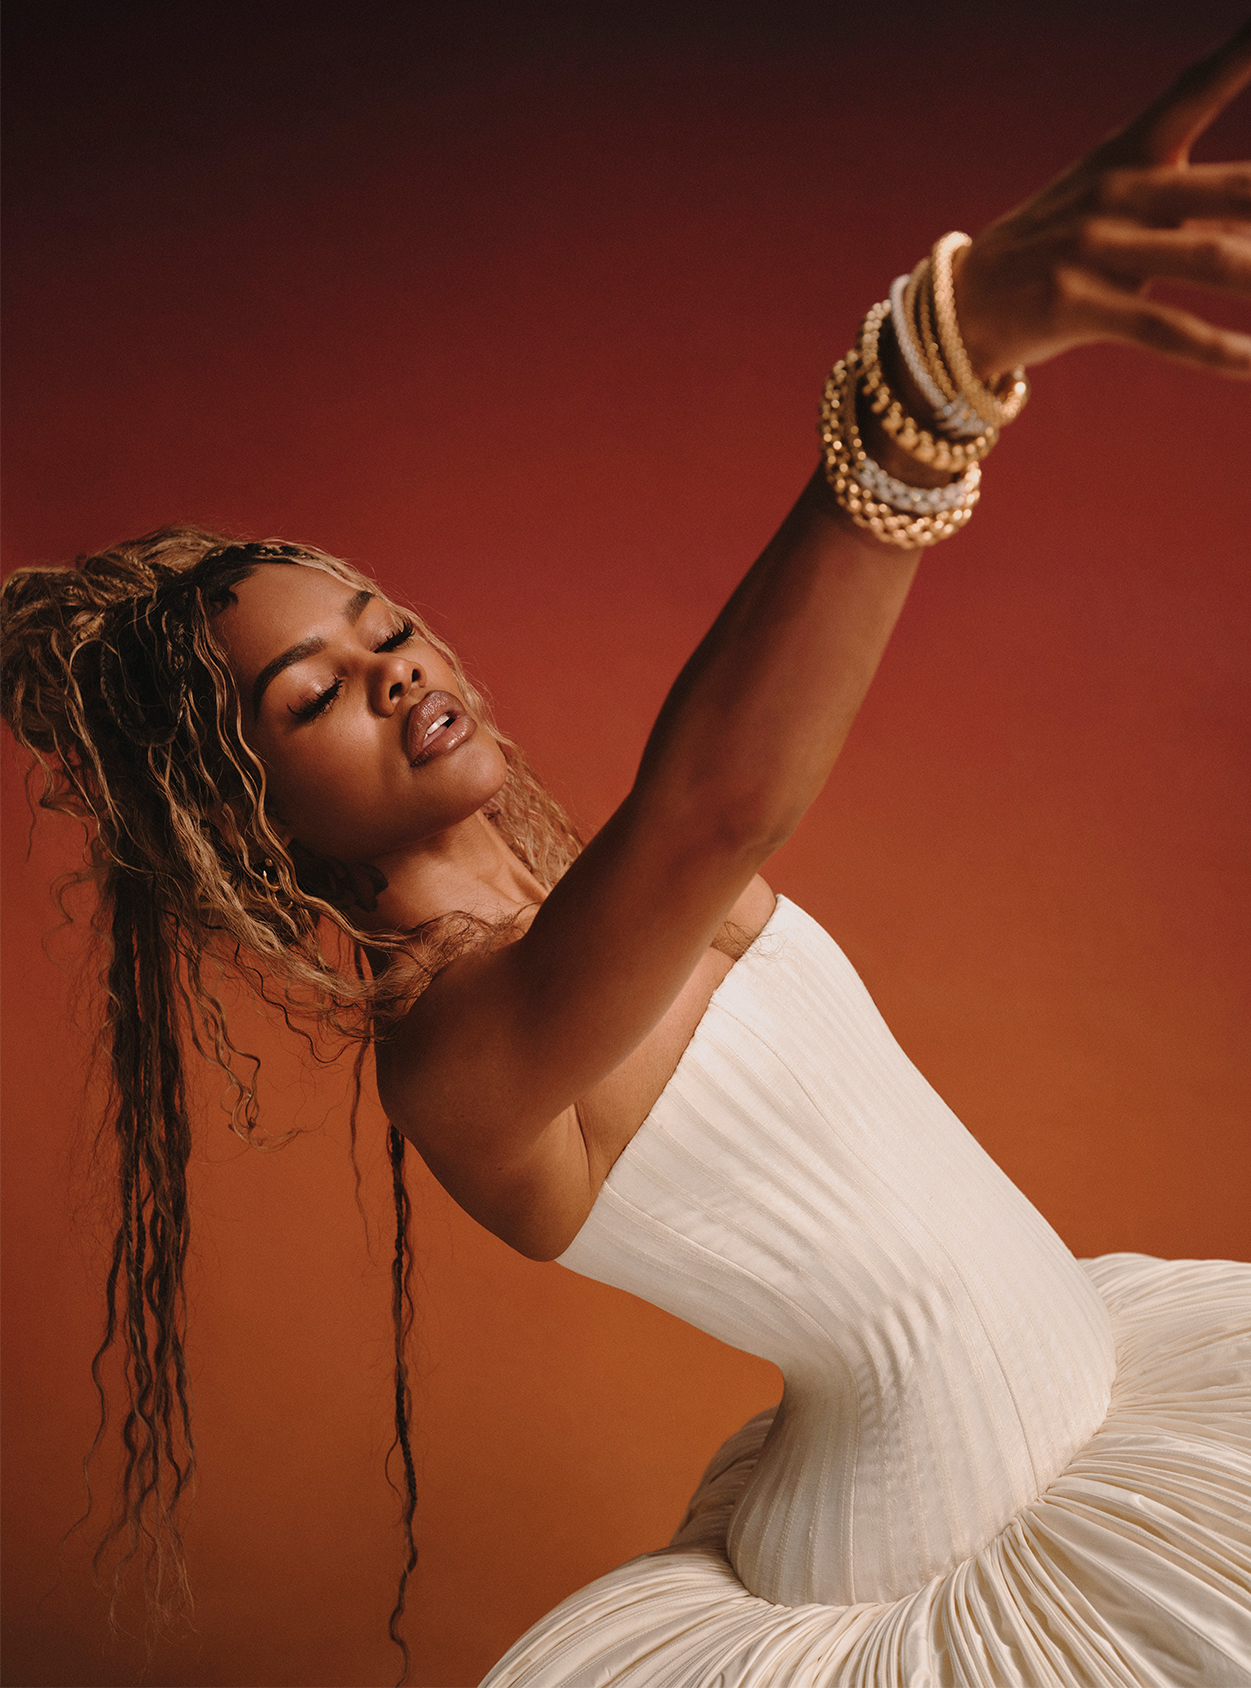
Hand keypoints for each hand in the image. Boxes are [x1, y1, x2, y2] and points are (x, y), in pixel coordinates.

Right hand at [954, 22, 1250, 381]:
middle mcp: (1118, 189)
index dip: (1243, 49)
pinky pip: (1166, 332)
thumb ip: (1194, 202)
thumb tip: (1250, 207)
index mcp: (1132, 153)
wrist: (961, 310)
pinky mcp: (1077, 306)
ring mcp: (1095, 247)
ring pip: (1213, 260)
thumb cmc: (1056, 252)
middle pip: (1238, 186)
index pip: (1198, 85)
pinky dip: (1221, 353)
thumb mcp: (1119, 209)